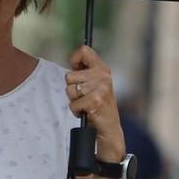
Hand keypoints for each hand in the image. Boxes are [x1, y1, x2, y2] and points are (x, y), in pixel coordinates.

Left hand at [66, 46, 124, 160]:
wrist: (109, 128)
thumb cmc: (98, 105)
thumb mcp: (95, 84)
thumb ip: (86, 72)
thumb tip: (73, 61)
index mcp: (103, 68)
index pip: (83, 51)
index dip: (74, 59)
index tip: (75, 69)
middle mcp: (103, 76)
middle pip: (69, 76)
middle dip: (72, 89)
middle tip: (85, 97)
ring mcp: (100, 88)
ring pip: (69, 90)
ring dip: (74, 100)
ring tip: (86, 104)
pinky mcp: (95, 101)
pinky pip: (73, 103)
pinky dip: (76, 110)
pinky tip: (87, 112)